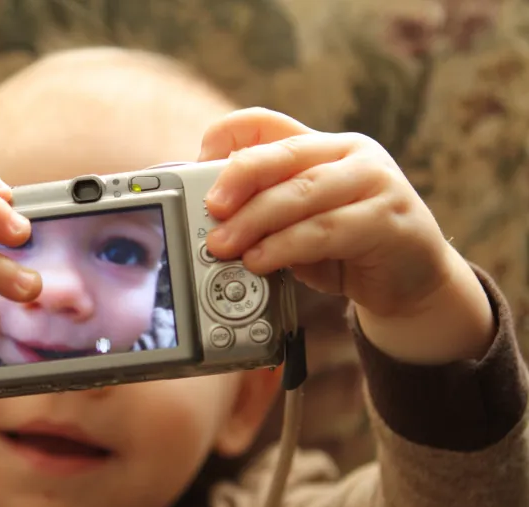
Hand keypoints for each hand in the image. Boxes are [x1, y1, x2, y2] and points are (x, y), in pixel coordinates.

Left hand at [199, 108, 493, 362]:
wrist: (412, 282)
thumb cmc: (346, 249)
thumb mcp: (297, 223)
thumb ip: (265, 212)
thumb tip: (210, 222)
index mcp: (321, 146)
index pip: (266, 122)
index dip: (227, 137)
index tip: (197, 165)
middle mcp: (351, 154)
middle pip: (283, 154)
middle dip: (237, 181)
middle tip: (209, 211)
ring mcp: (375, 182)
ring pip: (303, 192)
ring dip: (255, 221)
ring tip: (224, 246)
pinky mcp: (389, 220)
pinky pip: (326, 230)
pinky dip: (286, 246)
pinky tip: (261, 260)